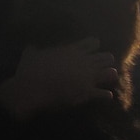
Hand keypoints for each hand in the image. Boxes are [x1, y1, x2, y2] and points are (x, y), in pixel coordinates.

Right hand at [0, 37, 117, 118]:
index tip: (93, 49)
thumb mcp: (30, 54)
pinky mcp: (87, 92)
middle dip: (106, 61)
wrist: (33, 89)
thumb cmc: (31, 70)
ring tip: (109, 79)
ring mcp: (88, 77)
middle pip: (106, 57)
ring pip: (110, 73)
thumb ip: (34, 49)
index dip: (94, 46)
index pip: (92, 43)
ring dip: (110, 76)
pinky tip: (108, 96)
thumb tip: (31, 47)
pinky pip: (104, 94)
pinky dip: (106, 95)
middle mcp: (84, 61)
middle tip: (103, 65)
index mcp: (72, 50)